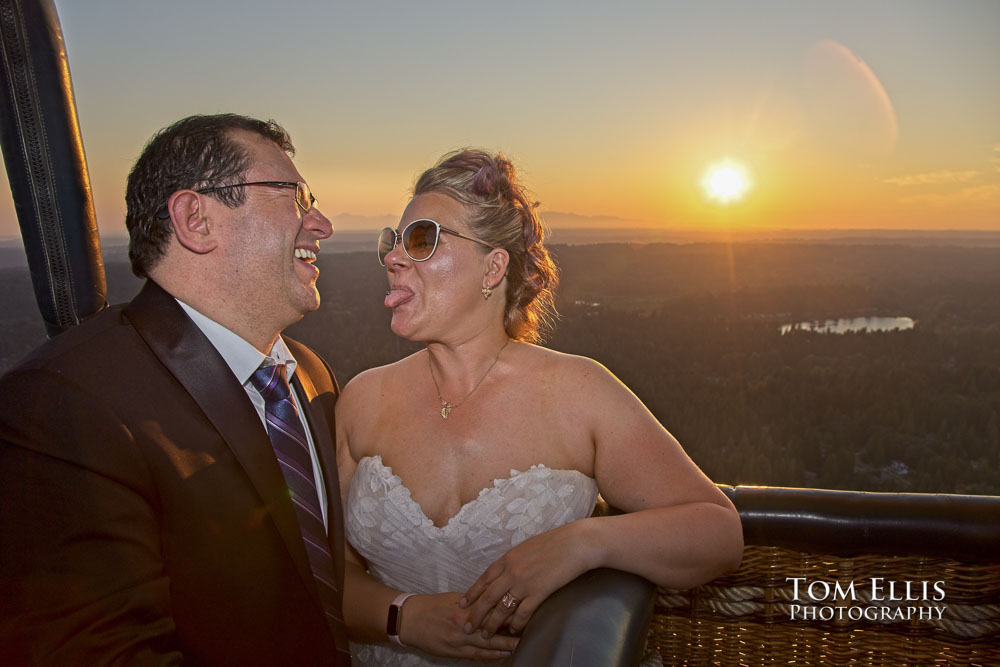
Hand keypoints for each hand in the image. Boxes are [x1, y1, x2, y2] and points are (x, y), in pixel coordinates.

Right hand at [400, 592, 517, 659]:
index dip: (507, 609)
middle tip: (528, 627)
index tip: (522, 607)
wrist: (409, 621)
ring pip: (487, 644)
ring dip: (505, 644)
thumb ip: (473, 602)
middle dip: (511, 628)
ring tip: (521, 642)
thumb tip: (492, 600)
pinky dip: (492, 656)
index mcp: (464, 607)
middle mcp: (463, 624)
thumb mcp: (454, 598)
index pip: (491, 608)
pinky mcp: (455, 652)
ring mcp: (459, 640)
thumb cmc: (432, 606)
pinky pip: (477, 656)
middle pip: (492, 627)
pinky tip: (504, 655)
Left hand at [461, 520, 594, 636]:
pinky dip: (516, 623)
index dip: (472, 593)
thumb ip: (515, 561)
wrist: (575, 544)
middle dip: (475, 614)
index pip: (484, 579)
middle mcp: (511, 571)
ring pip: (502, 608)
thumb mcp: (527, 548)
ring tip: (486, 635)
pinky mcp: (539, 592)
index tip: (462, 604)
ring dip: (492, 624)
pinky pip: (523, 613)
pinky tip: (513, 631)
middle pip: (488, 597)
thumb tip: (507, 570)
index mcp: (508, 559)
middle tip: (467, 627)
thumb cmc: (554, 543)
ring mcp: (524, 583)